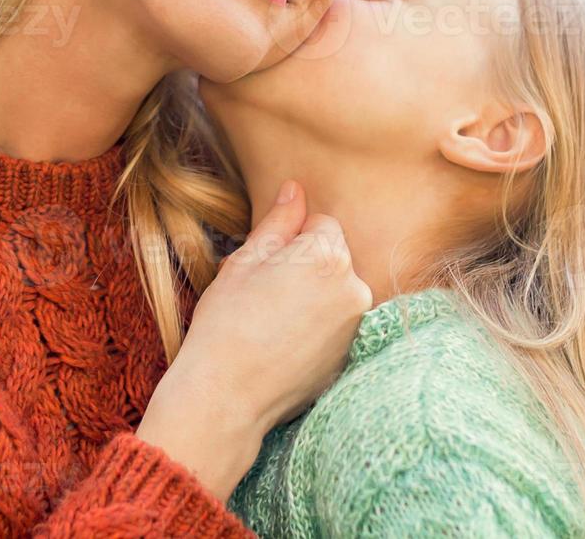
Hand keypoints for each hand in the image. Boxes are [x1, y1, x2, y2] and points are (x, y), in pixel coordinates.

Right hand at [135, 180, 371, 498]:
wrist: (227, 395)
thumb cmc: (227, 323)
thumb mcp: (245, 262)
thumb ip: (278, 222)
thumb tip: (295, 190)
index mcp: (328, 257)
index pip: (321, 224)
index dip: (288, 242)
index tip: (264, 268)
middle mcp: (354, 288)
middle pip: (333, 257)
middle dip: (305, 267)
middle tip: (265, 295)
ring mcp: (358, 326)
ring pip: (335, 291)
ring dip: (313, 297)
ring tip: (274, 322)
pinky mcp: (353, 355)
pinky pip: (338, 324)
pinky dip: (318, 327)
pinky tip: (286, 344)